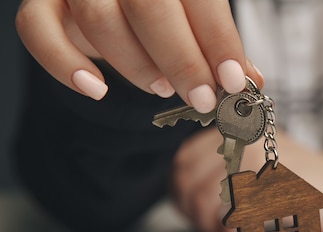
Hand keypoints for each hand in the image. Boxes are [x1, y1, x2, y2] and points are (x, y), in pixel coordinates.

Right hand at [15, 0, 263, 110]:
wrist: (116, 6)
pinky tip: (97, 90)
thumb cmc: (165, 16)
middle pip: (148, 5)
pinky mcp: (43, 4)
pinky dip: (66, 66)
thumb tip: (252, 81)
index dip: (218, 40)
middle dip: (182, 59)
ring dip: (137, 65)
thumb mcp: (195, 23)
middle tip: (202, 98)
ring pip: (99, 19)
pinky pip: (38, 31)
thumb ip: (219, 47)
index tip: (234, 81)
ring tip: (163, 88)